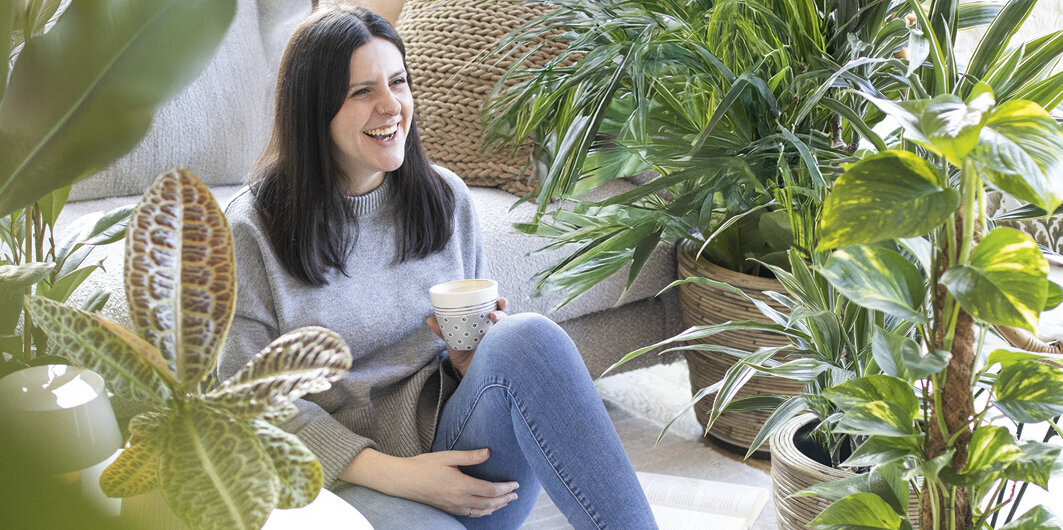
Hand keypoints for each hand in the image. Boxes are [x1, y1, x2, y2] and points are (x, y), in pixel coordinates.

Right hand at [394, 449, 518, 516]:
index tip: (516, 484)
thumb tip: (488, 452)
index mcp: (461, 485)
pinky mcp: (449, 509)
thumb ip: (470, 456)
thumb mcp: (448, 457)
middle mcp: (459, 500)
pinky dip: (484, 512)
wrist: (404, 480)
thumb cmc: (424, 465)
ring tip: (507, 501)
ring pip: (481, 511)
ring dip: (497, 507)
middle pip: (489, 503)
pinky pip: (471, 514)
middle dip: (505, 499)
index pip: (491, 490)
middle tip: (516, 494)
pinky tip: (488, 508)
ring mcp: (454, 507)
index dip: (506, 488)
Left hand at [427, 297, 506, 374]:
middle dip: (502, 313)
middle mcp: (496, 330)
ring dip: (501, 328)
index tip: (499, 300)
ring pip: (507, 331)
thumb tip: (430, 319)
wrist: (465, 373)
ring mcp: (499, 341)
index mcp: (487, 323)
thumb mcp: (452, 339)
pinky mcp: (500, 353)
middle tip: (493, 314)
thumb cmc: (462, 353)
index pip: (497, 309)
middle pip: (505, 318)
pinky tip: (489, 342)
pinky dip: (498, 344)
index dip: (501, 304)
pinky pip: (503, 346)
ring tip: (489, 330)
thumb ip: (443, 330)